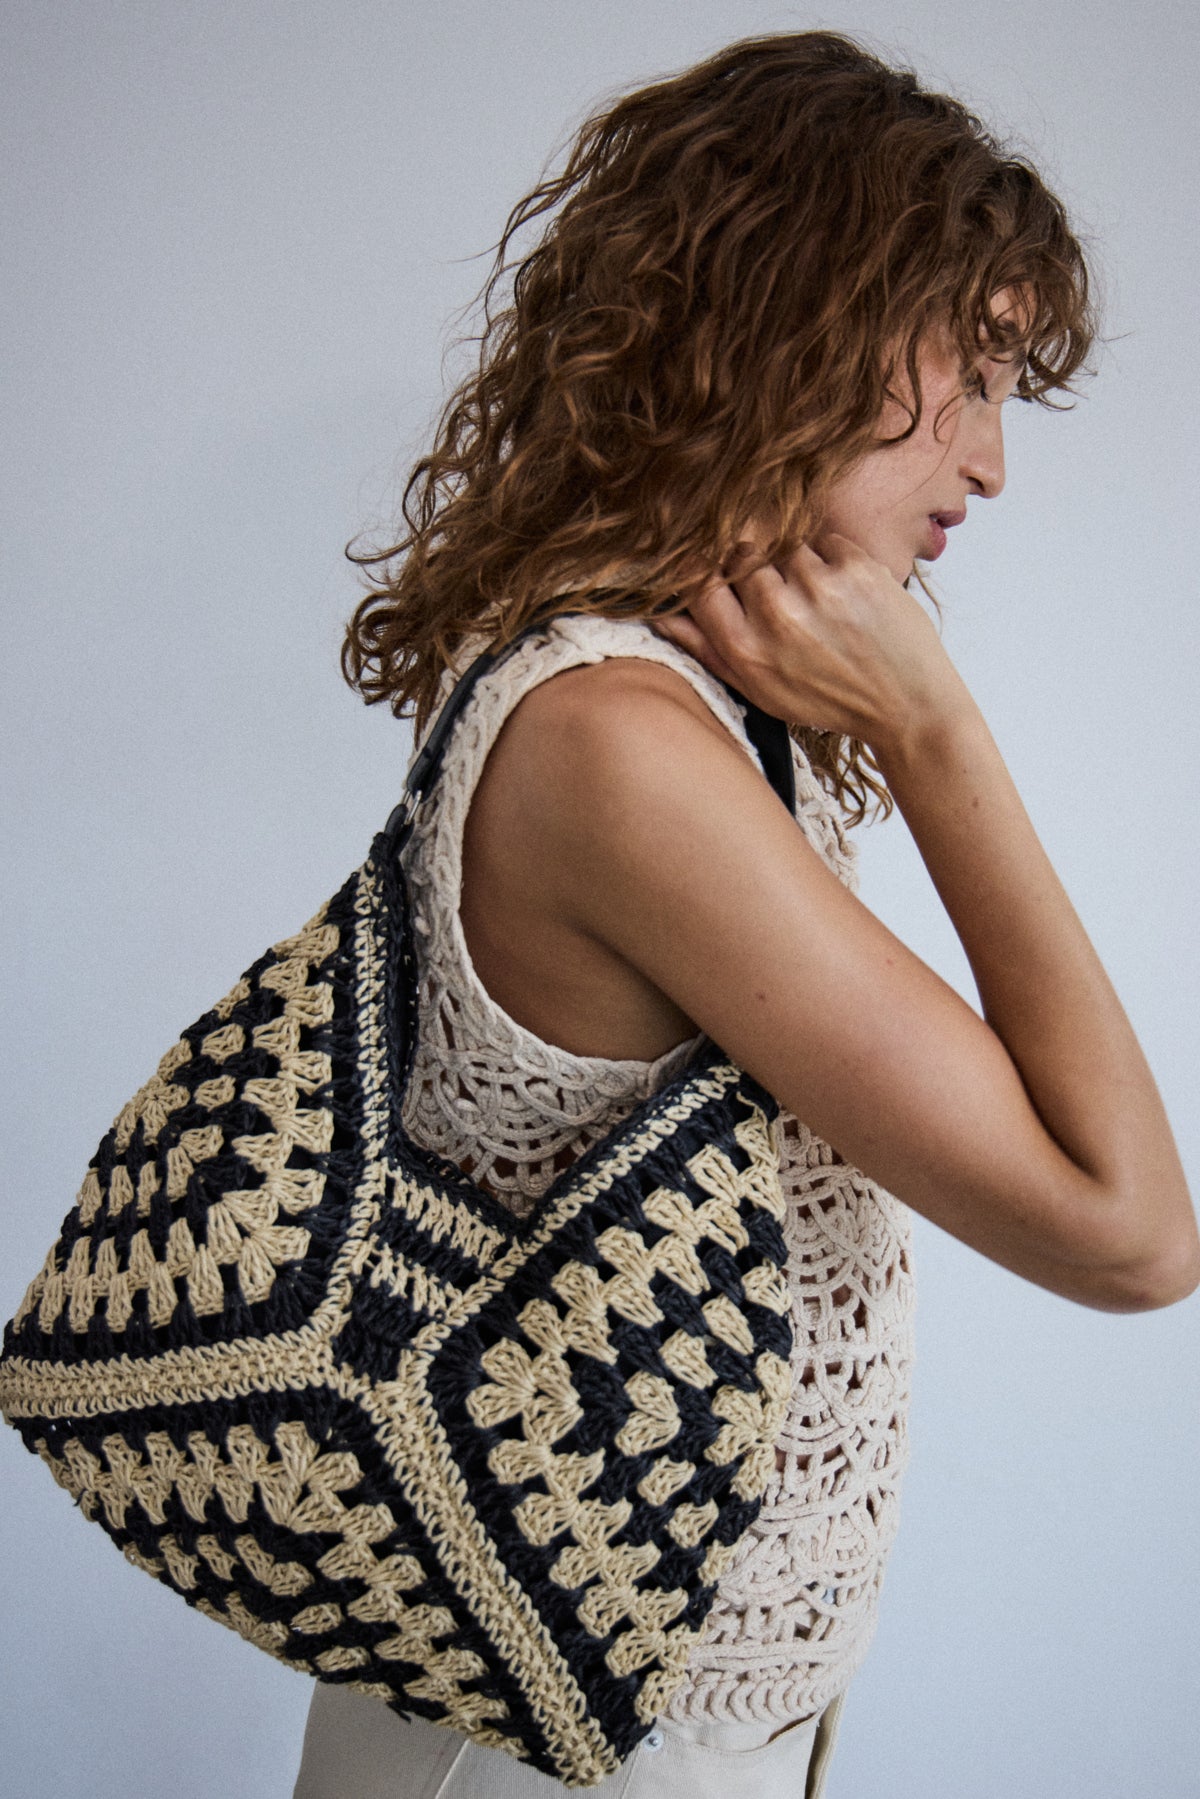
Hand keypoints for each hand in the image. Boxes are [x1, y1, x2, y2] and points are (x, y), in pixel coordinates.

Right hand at [652, 531, 968, 754]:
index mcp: (745, 649)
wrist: (908, 705)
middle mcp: (777, 615)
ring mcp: (819, 587)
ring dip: (796, 564)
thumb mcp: (759, 690)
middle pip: (742, 556)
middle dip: (757, 568)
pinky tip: (845, 591)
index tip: (722, 574)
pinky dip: (831, 558)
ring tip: (820, 599)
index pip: (700, 581)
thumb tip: (658, 614)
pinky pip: (824, 540)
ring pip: (784, 544)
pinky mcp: (857, 568)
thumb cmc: (830, 700)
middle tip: (780, 588)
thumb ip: (706, 649)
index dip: (708, 572)